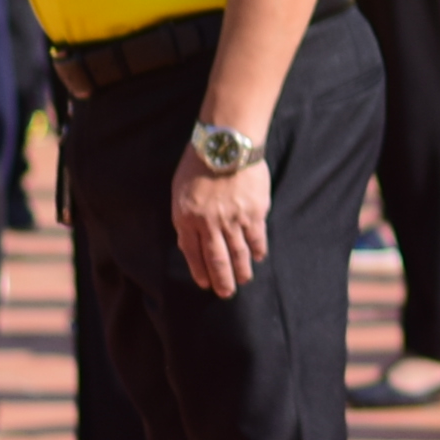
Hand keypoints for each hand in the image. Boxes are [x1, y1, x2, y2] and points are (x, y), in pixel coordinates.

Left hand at [171, 152, 269, 298]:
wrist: (226, 145)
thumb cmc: (199, 164)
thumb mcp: (181, 191)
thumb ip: (187, 216)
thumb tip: (195, 238)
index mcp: (187, 218)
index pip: (192, 252)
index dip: (199, 270)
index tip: (205, 283)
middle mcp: (209, 223)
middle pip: (216, 259)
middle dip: (221, 279)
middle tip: (226, 293)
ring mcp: (233, 218)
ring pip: (238, 252)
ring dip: (241, 269)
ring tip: (244, 280)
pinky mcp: (255, 211)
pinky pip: (257, 237)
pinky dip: (258, 250)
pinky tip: (259, 258)